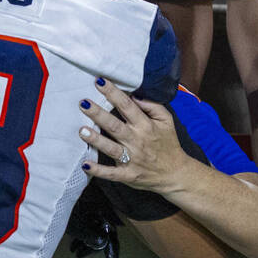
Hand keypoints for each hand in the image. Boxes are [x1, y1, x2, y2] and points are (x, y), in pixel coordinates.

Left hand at [78, 79, 191, 195]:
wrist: (176, 174)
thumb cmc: (168, 143)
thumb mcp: (167, 121)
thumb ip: (153, 106)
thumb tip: (134, 95)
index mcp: (145, 126)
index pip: (127, 106)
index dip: (113, 93)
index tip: (99, 82)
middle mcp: (137, 141)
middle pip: (114, 126)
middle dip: (98, 114)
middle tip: (83, 103)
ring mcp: (132, 159)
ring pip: (111, 148)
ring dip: (96, 140)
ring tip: (82, 131)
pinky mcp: (128, 175)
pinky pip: (111, 173)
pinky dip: (98, 170)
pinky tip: (85, 165)